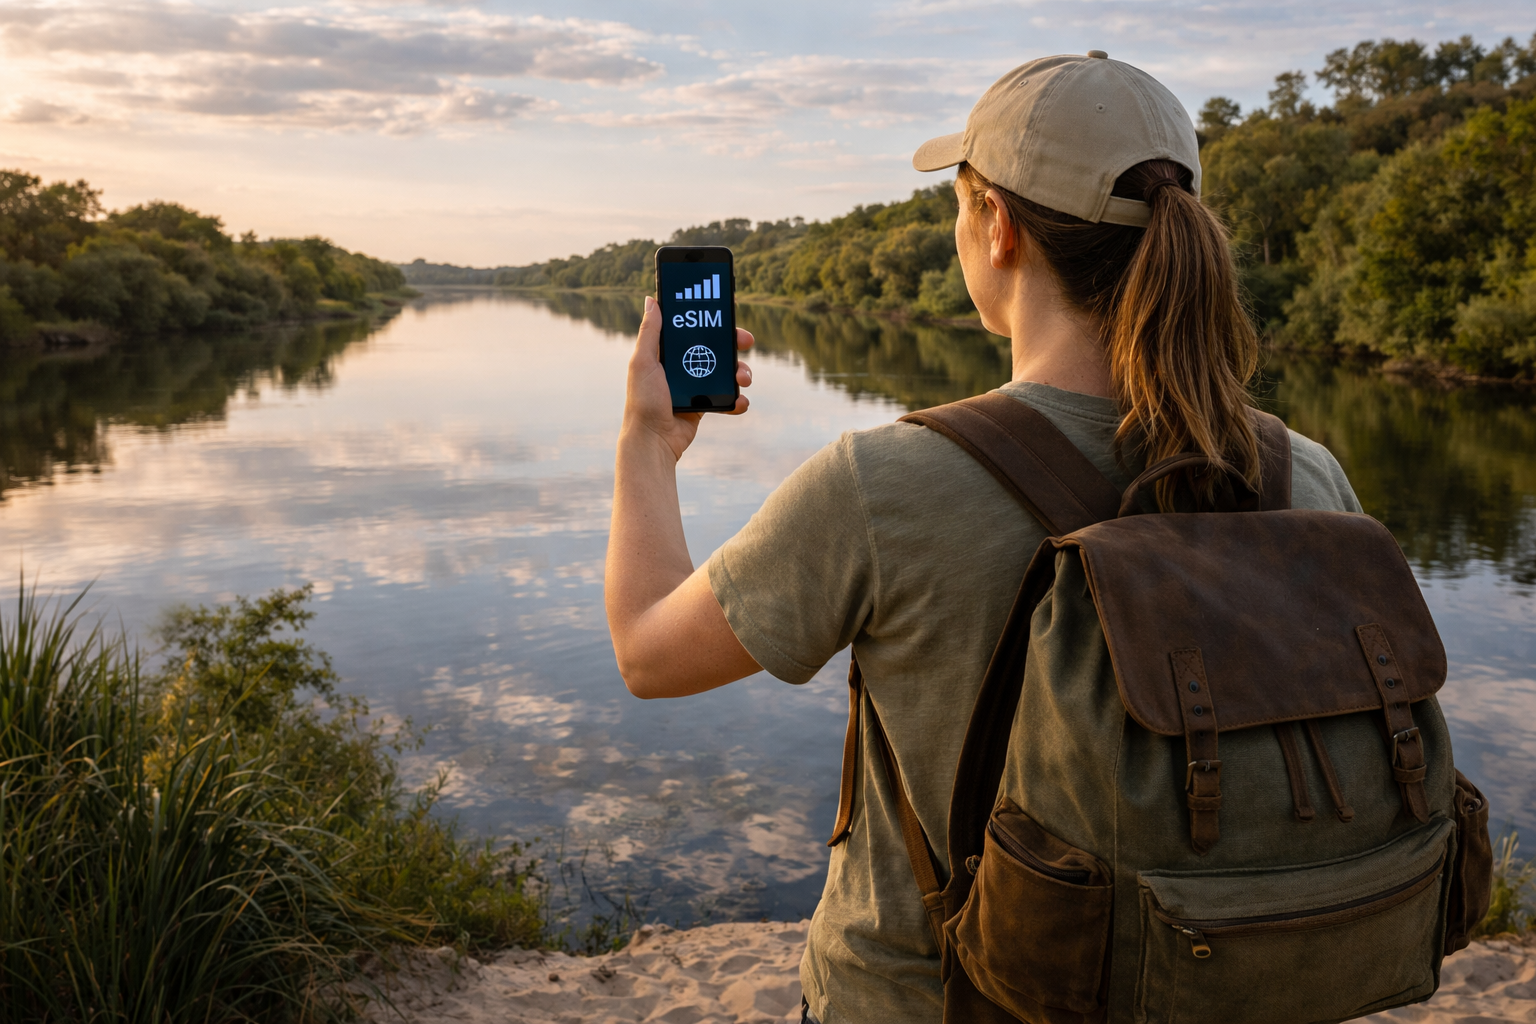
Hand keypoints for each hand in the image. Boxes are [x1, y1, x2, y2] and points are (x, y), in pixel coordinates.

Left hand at [622, 295, 752, 459]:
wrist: (653, 441)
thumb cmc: (643, 402)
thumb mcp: (643, 362)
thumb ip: (650, 333)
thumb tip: (652, 300)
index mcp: (667, 352)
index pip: (692, 328)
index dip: (710, 318)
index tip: (728, 310)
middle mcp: (683, 365)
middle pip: (715, 347)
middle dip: (734, 343)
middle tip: (747, 341)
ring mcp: (695, 385)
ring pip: (726, 371)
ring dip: (741, 371)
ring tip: (744, 379)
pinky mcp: (704, 404)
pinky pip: (727, 398)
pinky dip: (737, 400)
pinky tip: (740, 402)